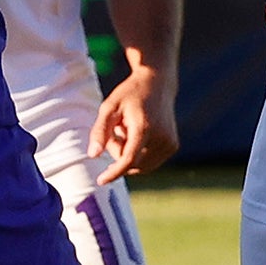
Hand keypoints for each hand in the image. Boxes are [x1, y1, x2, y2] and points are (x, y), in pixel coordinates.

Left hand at [89, 66, 178, 182]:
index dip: (114, 172)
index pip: (128, 158)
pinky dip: (139, 154)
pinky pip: (148, 162)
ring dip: (128, 154)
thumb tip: (92, 155)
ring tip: (128, 130)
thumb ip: (100, 131)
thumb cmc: (130, 94)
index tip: (100, 181)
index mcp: (144, 127)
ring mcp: (169, 143)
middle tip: (116, 129)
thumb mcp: (109, 107)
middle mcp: (160, 137)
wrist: (158, 83)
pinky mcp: (173, 146)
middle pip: (131, 162)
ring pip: (139, 165)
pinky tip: (140, 134)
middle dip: (118, 152)